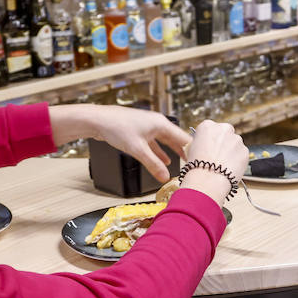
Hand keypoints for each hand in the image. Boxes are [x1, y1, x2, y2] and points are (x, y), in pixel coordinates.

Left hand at [51, 104, 191, 182]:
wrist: (98, 120)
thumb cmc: (117, 128)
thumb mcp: (138, 150)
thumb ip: (153, 165)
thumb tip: (165, 178)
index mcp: (161, 123)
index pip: (183, 137)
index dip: (192, 149)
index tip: (200, 159)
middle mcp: (156, 123)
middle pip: (175, 139)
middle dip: (183, 151)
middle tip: (194, 162)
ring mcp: (148, 127)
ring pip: (165, 141)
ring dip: (171, 152)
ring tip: (181, 163)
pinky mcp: (139, 131)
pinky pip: (155, 143)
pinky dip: (160, 152)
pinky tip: (163, 160)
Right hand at [181, 120, 248, 203]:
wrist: (207, 179)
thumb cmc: (197, 166)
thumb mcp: (191, 149)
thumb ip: (202, 143)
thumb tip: (206, 147)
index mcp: (208, 126)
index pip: (211, 128)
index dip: (210, 140)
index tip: (210, 147)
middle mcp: (224, 129)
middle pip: (226, 134)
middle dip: (224, 143)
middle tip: (218, 156)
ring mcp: (236, 139)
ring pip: (235, 144)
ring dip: (231, 152)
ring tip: (222, 165)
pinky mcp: (245, 151)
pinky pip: (241, 155)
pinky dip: (238, 161)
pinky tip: (229, 169)